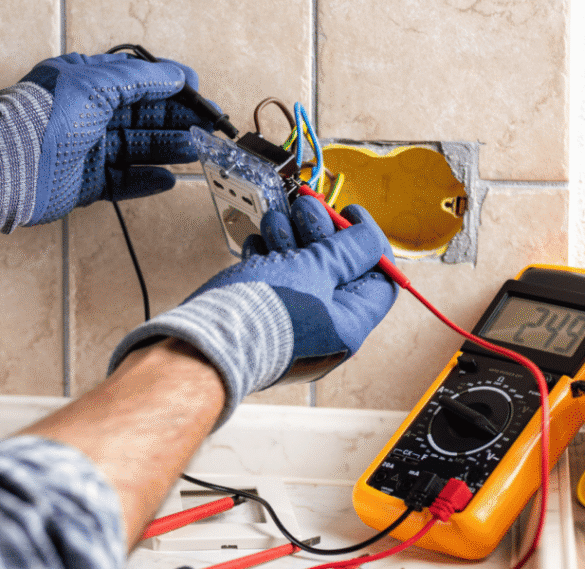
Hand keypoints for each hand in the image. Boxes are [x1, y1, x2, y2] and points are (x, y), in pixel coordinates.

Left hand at [20, 53, 213, 220]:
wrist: (9, 164)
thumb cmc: (45, 116)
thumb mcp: (97, 83)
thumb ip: (140, 79)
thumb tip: (176, 75)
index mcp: (86, 82)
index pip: (136, 80)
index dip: (168, 85)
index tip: (197, 92)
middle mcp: (86, 114)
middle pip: (141, 116)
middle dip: (175, 120)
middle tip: (206, 126)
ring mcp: (86, 150)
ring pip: (136, 148)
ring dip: (167, 148)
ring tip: (195, 151)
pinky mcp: (85, 182)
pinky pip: (123, 181)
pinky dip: (146, 180)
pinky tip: (168, 179)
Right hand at [109, 195, 397, 426]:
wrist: (204, 342)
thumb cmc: (264, 313)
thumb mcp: (317, 270)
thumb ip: (349, 251)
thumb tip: (371, 239)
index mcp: (348, 325)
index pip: (380, 280)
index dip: (369, 243)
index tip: (349, 214)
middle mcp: (324, 330)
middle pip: (337, 270)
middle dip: (321, 231)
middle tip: (306, 209)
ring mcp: (291, 324)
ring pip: (301, 270)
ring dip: (290, 238)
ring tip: (275, 223)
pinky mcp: (262, 317)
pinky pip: (274, 281)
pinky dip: (268, 257)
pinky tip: (257, 246)